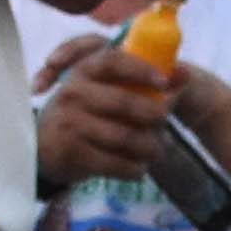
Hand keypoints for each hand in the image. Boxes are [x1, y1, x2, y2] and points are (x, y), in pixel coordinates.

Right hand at [29, 27, 176, 186]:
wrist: (44, 146)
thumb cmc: (86, 112)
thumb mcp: (107, 90)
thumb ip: (146, 81)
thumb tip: (185, 74)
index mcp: (84, 70)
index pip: (114, 61)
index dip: (141, 70)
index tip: (164, 81)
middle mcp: (74, 92)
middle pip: (124, 102)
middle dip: (153, 115)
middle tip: (166, 124)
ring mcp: (71, 122)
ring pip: (123, 136)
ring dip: (148, 147)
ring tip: (158, 151)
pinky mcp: (72, 151)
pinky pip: (114, 163)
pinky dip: (133, 168)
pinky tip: (139, 169)